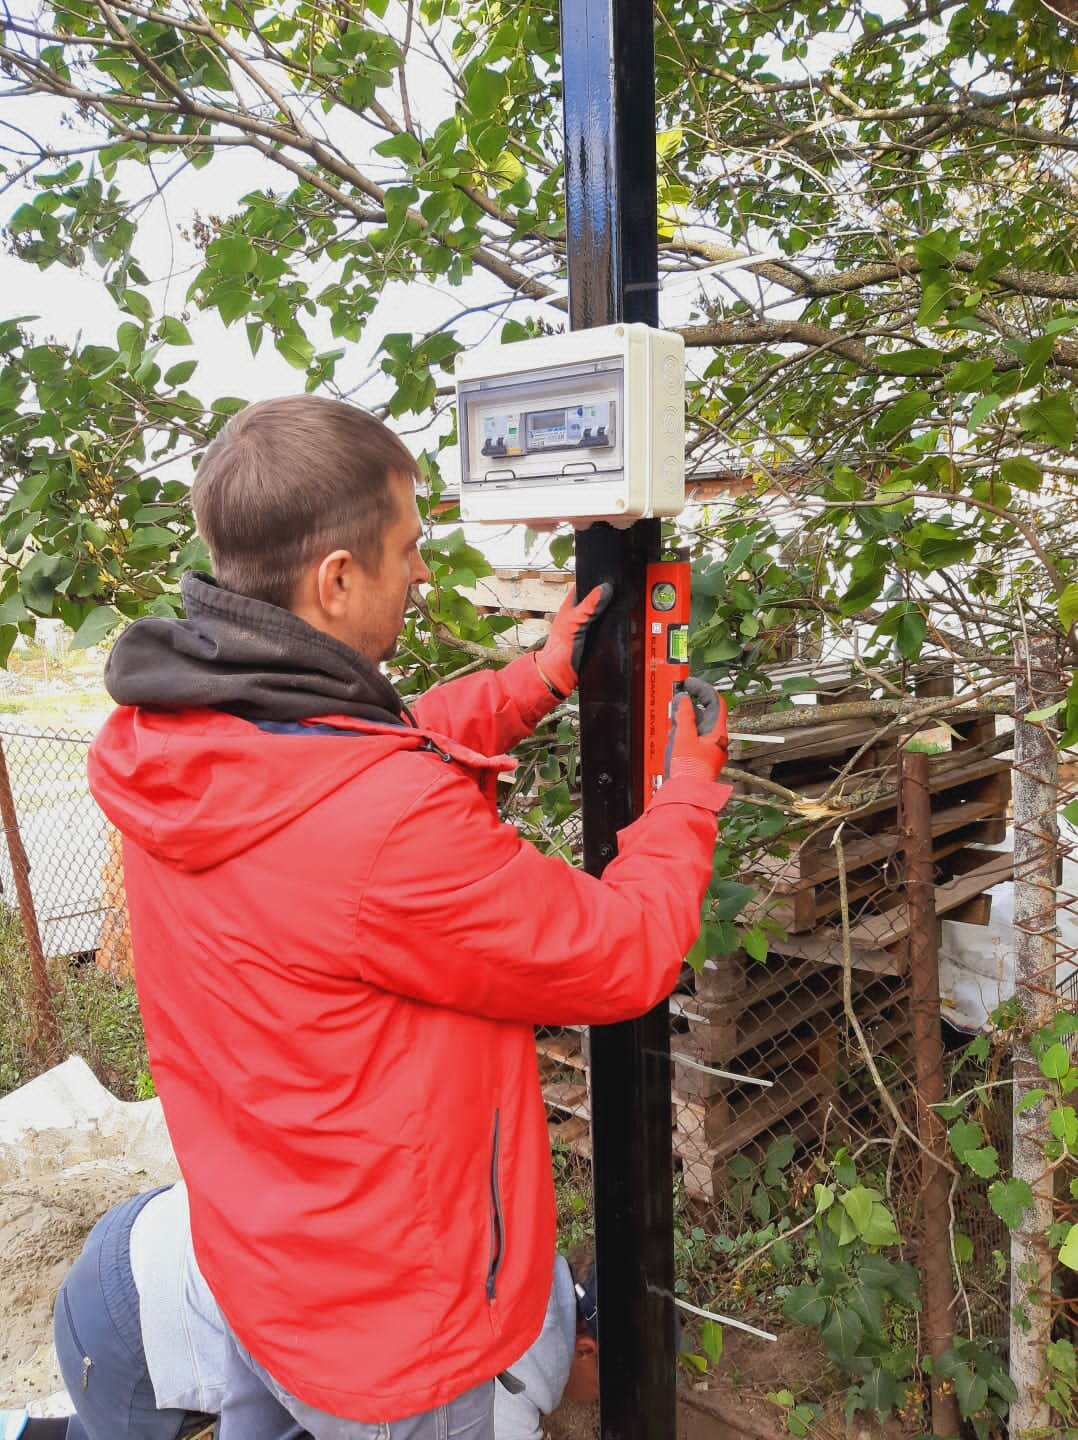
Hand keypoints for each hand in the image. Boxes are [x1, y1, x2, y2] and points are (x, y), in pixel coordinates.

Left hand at [536, 583, 613, 698]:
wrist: (561, 673)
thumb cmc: (560, 648)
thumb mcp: (575, 621)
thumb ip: (589, 605)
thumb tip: (605, 588)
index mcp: (572, 605)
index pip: (586, 585)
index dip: (598, 580)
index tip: (612, 578)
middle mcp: (581, 614)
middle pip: (599, 599)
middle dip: (611, 597)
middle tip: (624, 593)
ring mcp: (590, 626)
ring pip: (606, 614)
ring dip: (615, 613)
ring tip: (627, 607)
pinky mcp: (597, 638)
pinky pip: (609, 628)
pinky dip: (616, 627)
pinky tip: (623, 625)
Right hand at [664, 676, 728, 783]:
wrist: (685, 795)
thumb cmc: (689, 771)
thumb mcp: (684, 736)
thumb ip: (684, 715)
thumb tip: (685, 700)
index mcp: (718, 734)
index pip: (716, 703)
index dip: (703, 690)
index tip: (690, 684)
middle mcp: (716, 742)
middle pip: (705, 715)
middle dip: (689, 708)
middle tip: (676, 703)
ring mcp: (708, 752)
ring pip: (697, 728)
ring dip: (684, 722)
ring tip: (673, 724)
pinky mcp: (699, 760)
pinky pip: (692, 741)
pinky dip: (682, 735)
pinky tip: (672, 739)